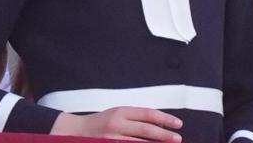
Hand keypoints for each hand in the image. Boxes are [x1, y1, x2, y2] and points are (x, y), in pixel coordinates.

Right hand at [50, 107, 182, 139]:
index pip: (147, 114)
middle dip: (164, 135)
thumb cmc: (100, 123)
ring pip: (140, 142)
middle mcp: (116, 124)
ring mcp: (112, 139)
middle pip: (146, 129)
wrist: (74, 131)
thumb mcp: (116, 114)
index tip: (178, 123)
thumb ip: (134, 119)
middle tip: (178, 138)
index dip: (164, 118)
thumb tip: (159, 125)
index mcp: (120, 112)